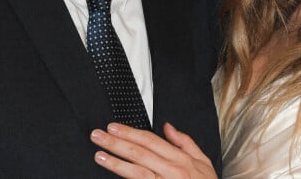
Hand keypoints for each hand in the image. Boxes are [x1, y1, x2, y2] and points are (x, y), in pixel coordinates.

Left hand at [90, 121, 216, 177]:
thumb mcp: (203, 162)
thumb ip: (185, 142)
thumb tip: (167, 126)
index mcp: (181, 159)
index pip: (150, 141)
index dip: (130, 133)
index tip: (113, 127)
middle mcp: (172, 171)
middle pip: (140, 153)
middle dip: (117, 143)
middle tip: (98, 135)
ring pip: (137, 172)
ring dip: (116, 163)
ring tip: (99, 155)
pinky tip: (114, 177)